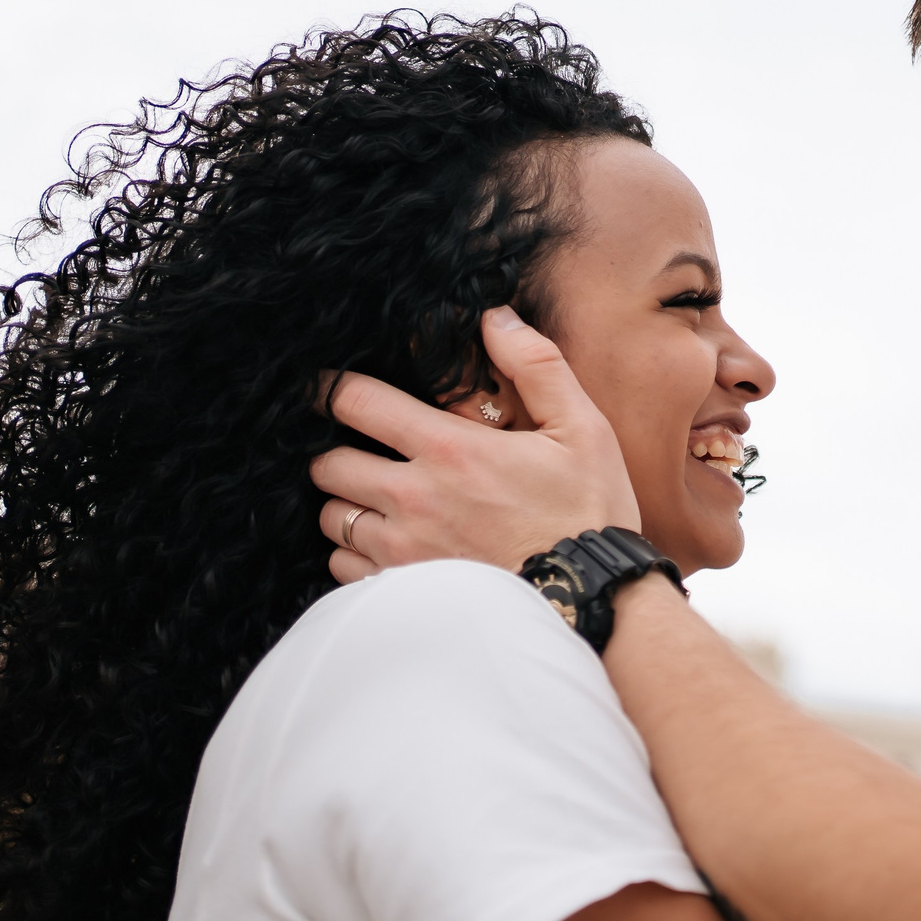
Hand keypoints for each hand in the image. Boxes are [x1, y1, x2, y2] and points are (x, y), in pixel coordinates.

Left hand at [311, 308, 640, 584]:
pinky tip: (389, 547)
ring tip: (379, 501)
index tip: (331, 387)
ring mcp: (401, 551)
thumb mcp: (582, 430)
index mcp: (450, 450)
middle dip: (339, 452)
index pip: (356, 401)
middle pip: (328, 464)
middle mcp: (413, 499)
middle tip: (366, 451)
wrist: (592, 603)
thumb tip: (495, 318)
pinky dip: (355, 555)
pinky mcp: (402, 592)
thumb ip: (537, 366)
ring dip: (348, 505)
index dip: (335, 388)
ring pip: (332, 518)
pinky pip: (344, 568)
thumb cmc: (588, 515)